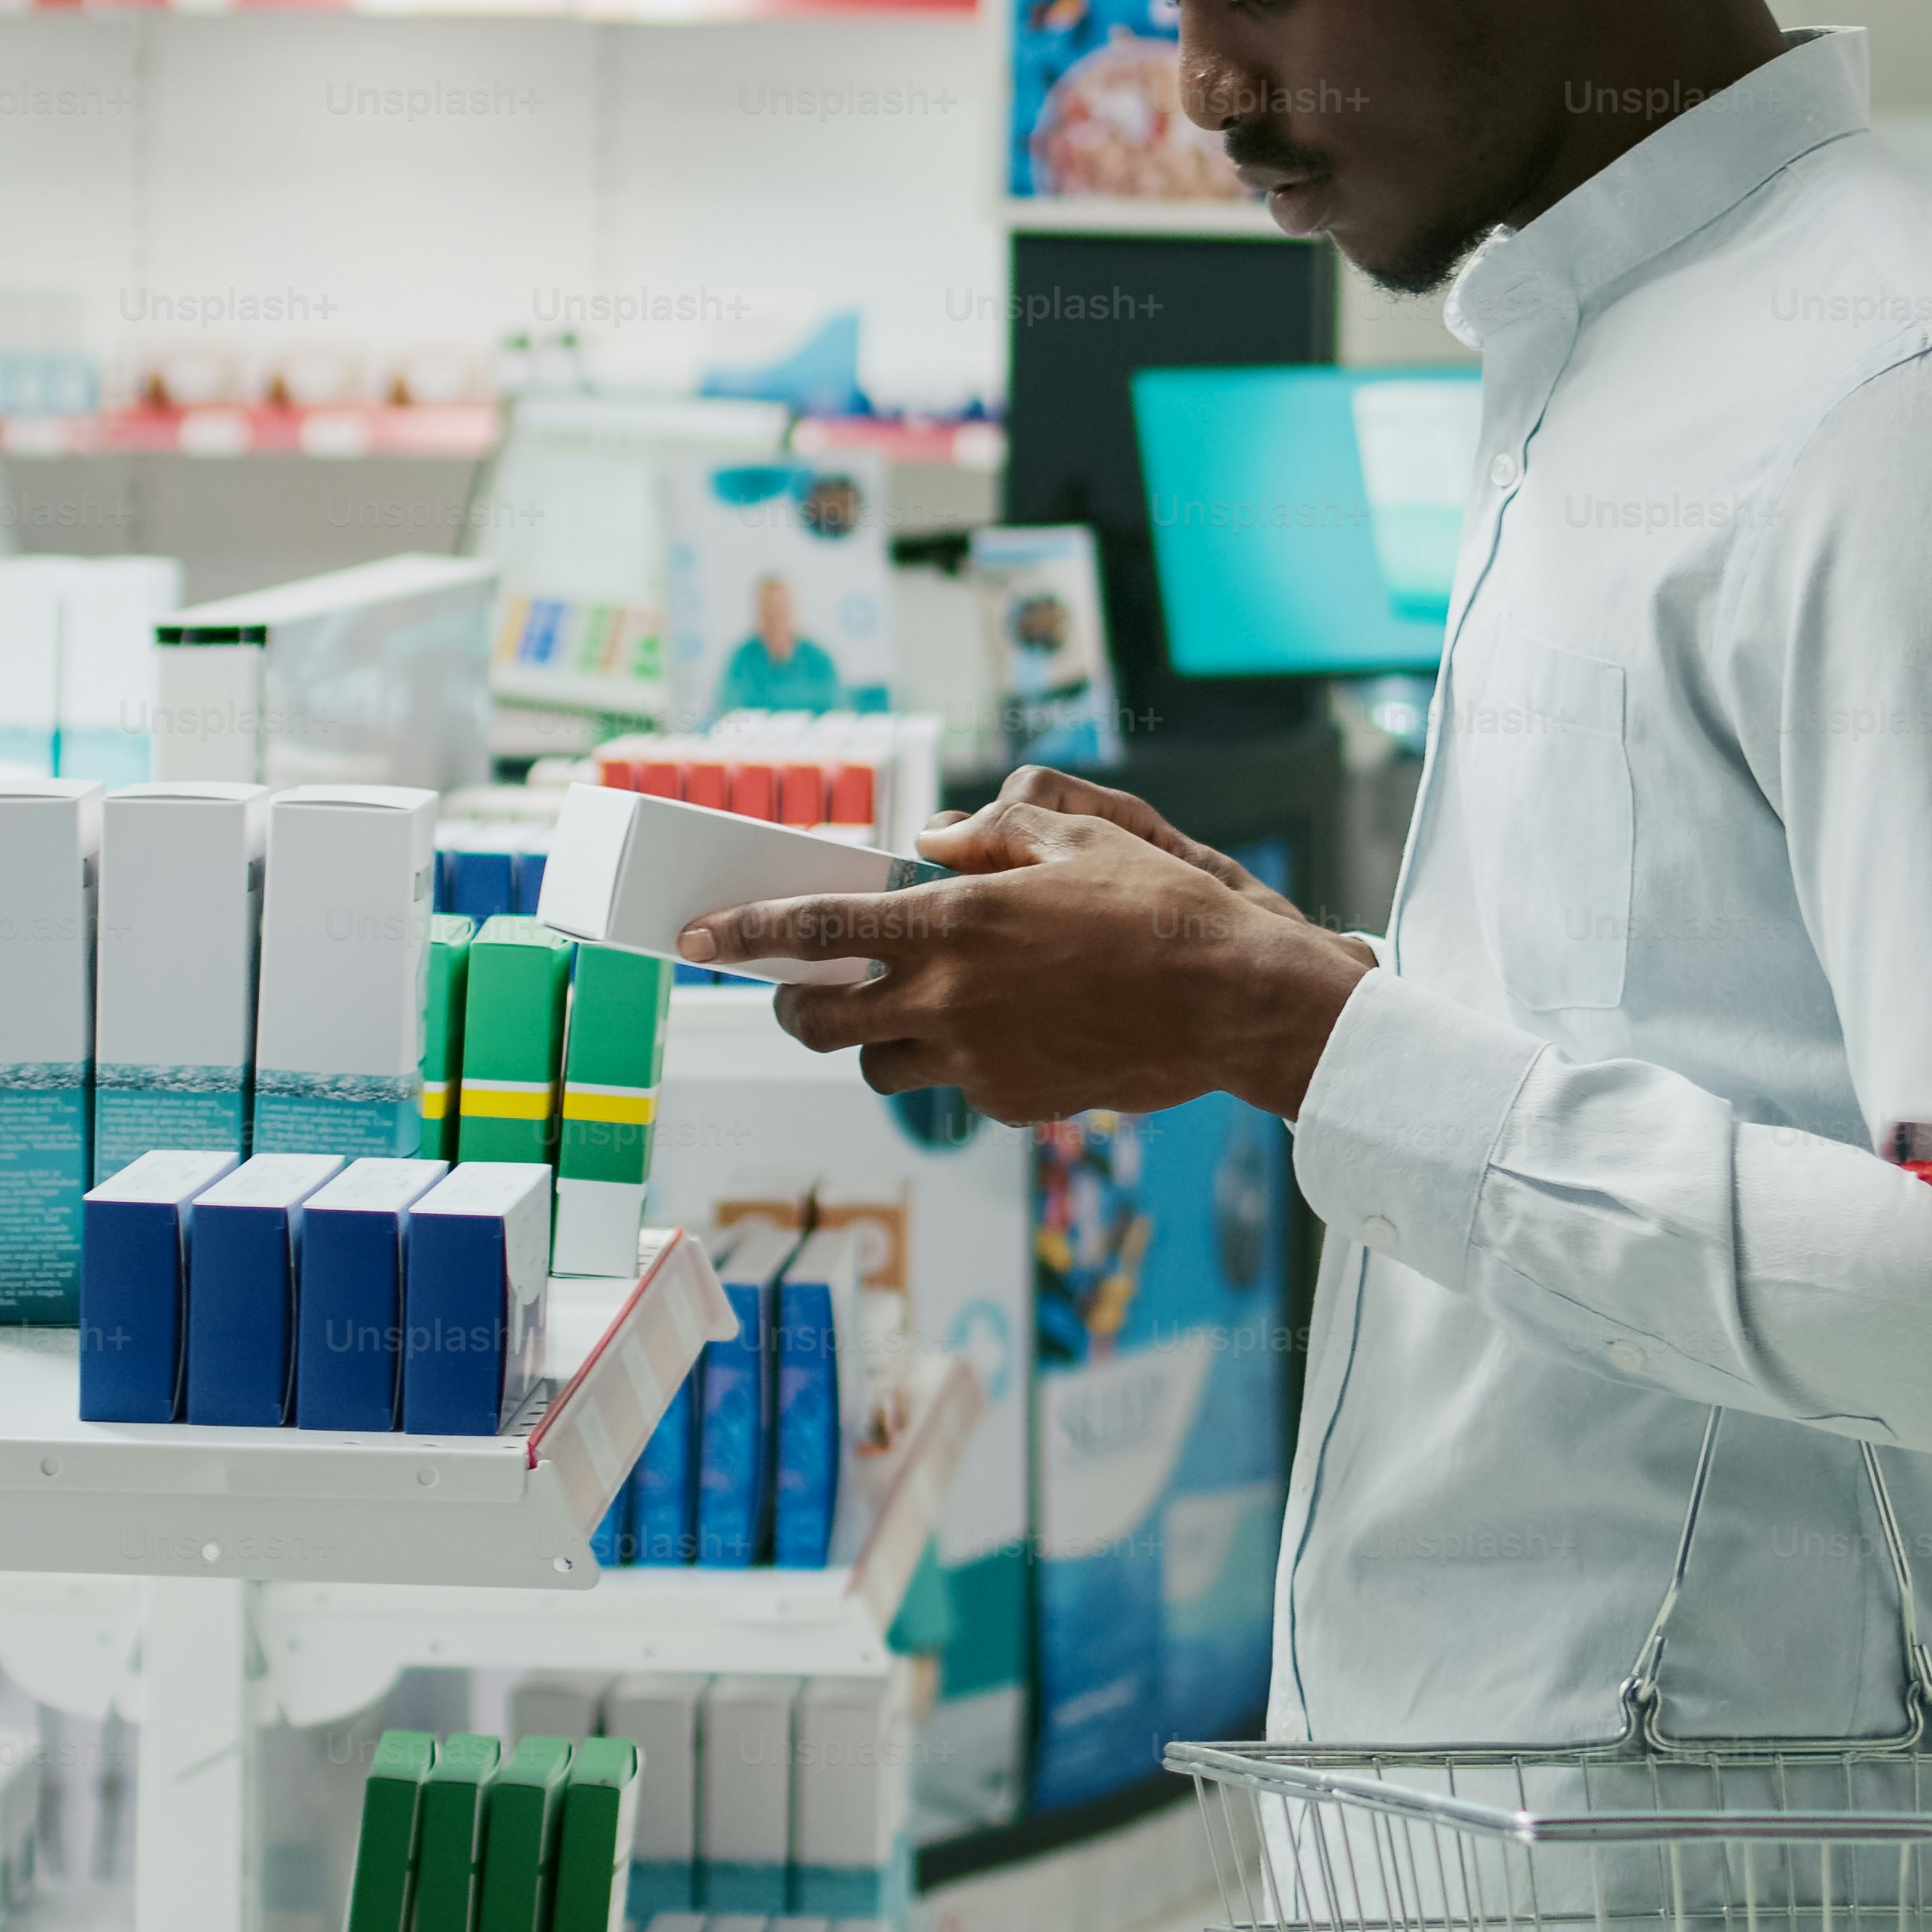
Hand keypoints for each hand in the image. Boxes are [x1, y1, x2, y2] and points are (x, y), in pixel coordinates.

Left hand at [678, 794, 1373, 1123]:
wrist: (1237, 1002)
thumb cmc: (1164, 908)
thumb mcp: (1081, 835)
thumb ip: (994, 828)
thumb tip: (934, 840)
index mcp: (957, 922)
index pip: (817, 930)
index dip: (744, 934)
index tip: (694, 937)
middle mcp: (953, 999)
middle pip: (821, 1021)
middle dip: (793, 1003)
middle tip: (797, 986)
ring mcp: (980, 1061)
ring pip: (878, 1068)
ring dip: (872, 1041)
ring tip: (904, 1009)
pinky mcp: (1015, 1103)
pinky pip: (955, 1086)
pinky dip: (956, 1060)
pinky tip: (1005, 1028)